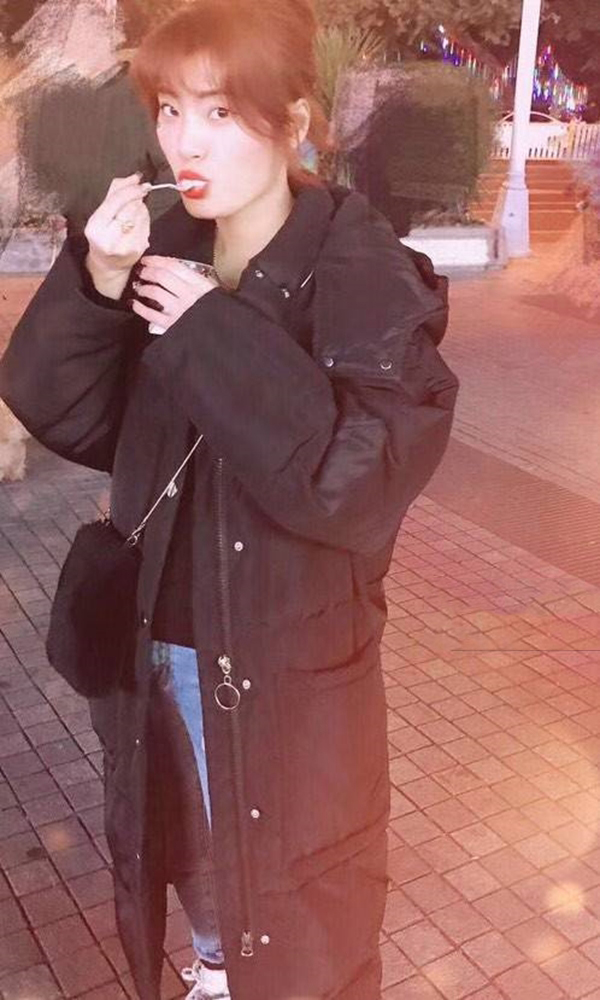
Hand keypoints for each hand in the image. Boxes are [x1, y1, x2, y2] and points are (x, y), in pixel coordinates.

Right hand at [84, 174, 151, 294]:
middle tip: (135, 200)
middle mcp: (109, 239)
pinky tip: (137, 226)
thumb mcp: (102, 212)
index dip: (131, 190)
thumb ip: (116, 191)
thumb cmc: (103, 233)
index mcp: (95, 226)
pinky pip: (147, 226)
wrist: (108, 264)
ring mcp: (126, 246)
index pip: (116, 201)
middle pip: (131, 207)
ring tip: (132, 216)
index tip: (141, 184)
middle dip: (136, 200)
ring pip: (142, 215)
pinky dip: (145, 221)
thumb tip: (136, 177)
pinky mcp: (139, 250)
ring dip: (141, 210)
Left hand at [130, 256, 218, 330]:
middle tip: (142, 272)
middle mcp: (188, 295)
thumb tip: (176, 272)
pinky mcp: (172, 325)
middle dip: (148, 272)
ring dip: (143, 288)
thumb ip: (198, 282)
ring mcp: (179, 311)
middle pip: (162, 277)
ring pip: (155, 292)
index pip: (174, 267)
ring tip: (139, 287)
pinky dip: (140, 308)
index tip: (147, 260)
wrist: (226, 336)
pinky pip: (151, 315)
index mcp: (199, 285)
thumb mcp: (214, 292)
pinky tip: (135, 304)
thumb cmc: (220, 312)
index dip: (157, 261)